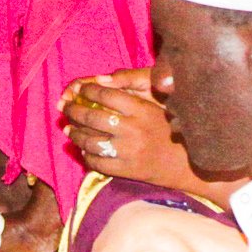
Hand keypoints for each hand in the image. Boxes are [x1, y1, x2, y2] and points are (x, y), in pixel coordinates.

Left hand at [64, 71, 208, 191]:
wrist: (185, 164)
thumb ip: (131, 90)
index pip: (107, 95)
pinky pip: (97, 162)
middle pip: (93, 117)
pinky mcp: (125, 171)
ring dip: (75, 134)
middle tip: (65, 107)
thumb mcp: (156, 104)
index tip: (79, 89)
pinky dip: (86, 155)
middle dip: (73, 110)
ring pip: (90, 141)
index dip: (88, 90)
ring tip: (68, 129)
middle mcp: (133, 130)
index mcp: (142, 110)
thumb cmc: (169, 128)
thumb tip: (101, 79)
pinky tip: (83, 149)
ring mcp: (128, 152)